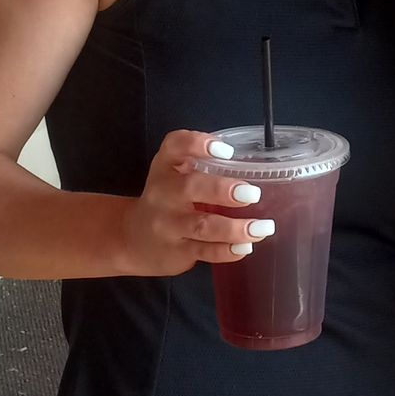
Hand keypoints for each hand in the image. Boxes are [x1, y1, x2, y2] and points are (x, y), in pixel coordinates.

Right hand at [119, 131, 275, 276]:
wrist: (131, 239)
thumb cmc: (165, 199)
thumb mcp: (172, 174)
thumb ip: (201, 163)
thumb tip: (253, 163)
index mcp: (165, 167)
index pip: (175, 146)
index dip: (198, 144)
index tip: (226, 150)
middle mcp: (164, 193)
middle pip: (191, 188)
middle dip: (223, 190)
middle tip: (252, 193)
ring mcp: (169, 225)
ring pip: (203, 226)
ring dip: (236, 228)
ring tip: (263, 227)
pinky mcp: (177, 251)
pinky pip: (206, 251)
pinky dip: (228, 250)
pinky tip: (246, 246)